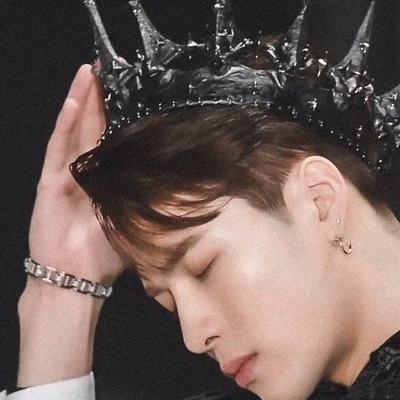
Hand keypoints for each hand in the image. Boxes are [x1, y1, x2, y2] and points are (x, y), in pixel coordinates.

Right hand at [17, 65, 125, 385]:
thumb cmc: (104, 255)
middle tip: (109, 67)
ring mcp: (66, 175)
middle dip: (101, 97)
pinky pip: (58, 151)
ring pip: (75, 131)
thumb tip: (183, 191)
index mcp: (105, 179)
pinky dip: (64, 126)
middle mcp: (85, 172)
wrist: (76, 278)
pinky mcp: (50, 183)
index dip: (121, 115)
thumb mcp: (134, 222)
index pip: (114, 139)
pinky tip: (72, 101)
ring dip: (82, 101)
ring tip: (90, 71)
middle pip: (94, 127)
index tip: (134, 90)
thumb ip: (150, 203)